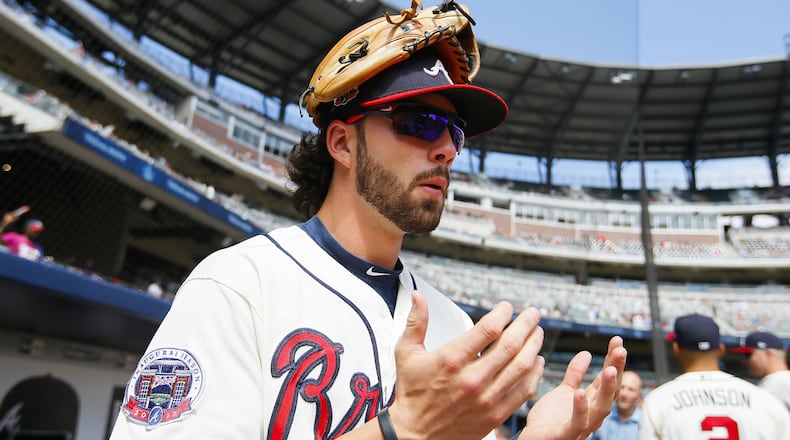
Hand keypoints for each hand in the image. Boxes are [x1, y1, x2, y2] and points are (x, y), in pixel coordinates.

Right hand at [388, 291, 544, 439]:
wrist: (416, 434)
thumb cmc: (412, 393)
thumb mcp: (407, 354)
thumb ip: (416, 322)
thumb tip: (419, 297)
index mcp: (451, 359)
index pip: (488, 329)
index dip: (503, 313)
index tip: (507, 307)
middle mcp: (472, 378)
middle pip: (510, 344)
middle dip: (526, 324)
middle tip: (532, 314)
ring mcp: (486, 398)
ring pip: (521, 366)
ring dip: (533, 345)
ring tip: (537, 333)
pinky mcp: (494, 414)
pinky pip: (523, 391)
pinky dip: (534, 374)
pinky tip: (536, 361)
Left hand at [519, 336, 626, 439]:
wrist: (533, 439)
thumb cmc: (549, 419)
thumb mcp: (564, 391)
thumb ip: (575, 374)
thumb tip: (587, 353)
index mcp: (591, 401)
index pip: (607, 379)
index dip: (613, 360)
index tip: (617, 341)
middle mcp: (591, 413)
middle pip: (610, 392)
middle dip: (617, 370)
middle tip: (621, 350)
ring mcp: (582, 425)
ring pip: (601, 408)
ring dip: (607, 388)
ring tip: (610, 369)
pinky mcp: (567, 434)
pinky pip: (578, 422)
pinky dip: (581, 408)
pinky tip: (581, 392)